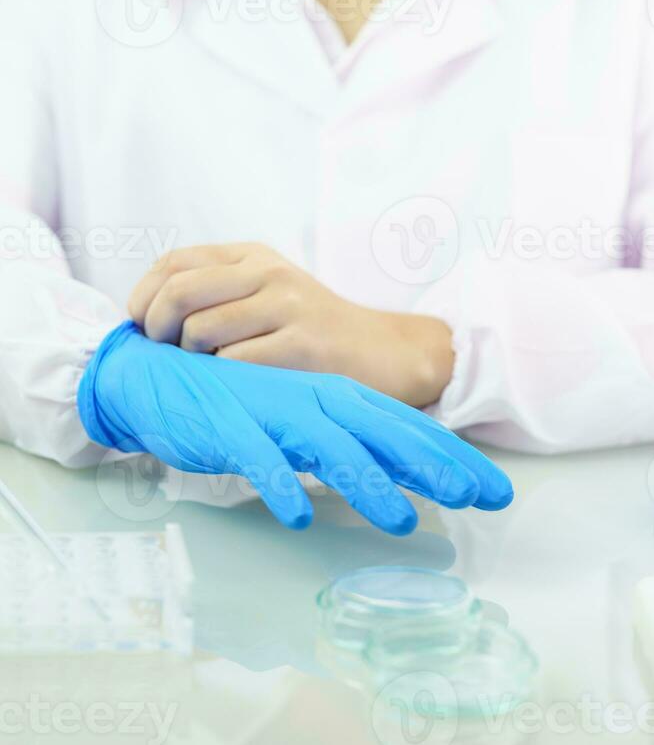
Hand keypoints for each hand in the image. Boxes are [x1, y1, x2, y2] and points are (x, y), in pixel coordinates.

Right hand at [78, 322, 513, 533]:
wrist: (159, 373)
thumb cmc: (238, 403)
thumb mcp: (299, 422)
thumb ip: (344, 444)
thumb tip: (398, 480)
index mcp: (331, 396)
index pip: (402, 427)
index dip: (449, 456)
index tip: (494, 490)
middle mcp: (310, 399)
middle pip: (380, 430)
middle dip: (430, 463)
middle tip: (475, 496)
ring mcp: (269, 412)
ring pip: (327, 445)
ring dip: (366, 480)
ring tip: (400, 520)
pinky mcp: (228, 427)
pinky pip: (258, 458)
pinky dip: (279, 484)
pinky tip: (299, 514)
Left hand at [128, 244, 454, 407]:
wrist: (384, 353)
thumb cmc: (314, 332)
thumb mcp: (267, 294)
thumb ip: (217, 294)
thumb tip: (147, 321)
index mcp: (252, 257)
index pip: (175, 262)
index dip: (144, 295)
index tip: (141, 325)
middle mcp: (268, 272)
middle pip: (180, 292)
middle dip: (156, 328)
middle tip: (165, 353)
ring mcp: (287, 306)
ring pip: (201, 330)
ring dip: (192, 359)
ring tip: (210, 370)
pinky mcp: (303, 344)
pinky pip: (234, 362)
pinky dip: (224, 379)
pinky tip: (238, 384)